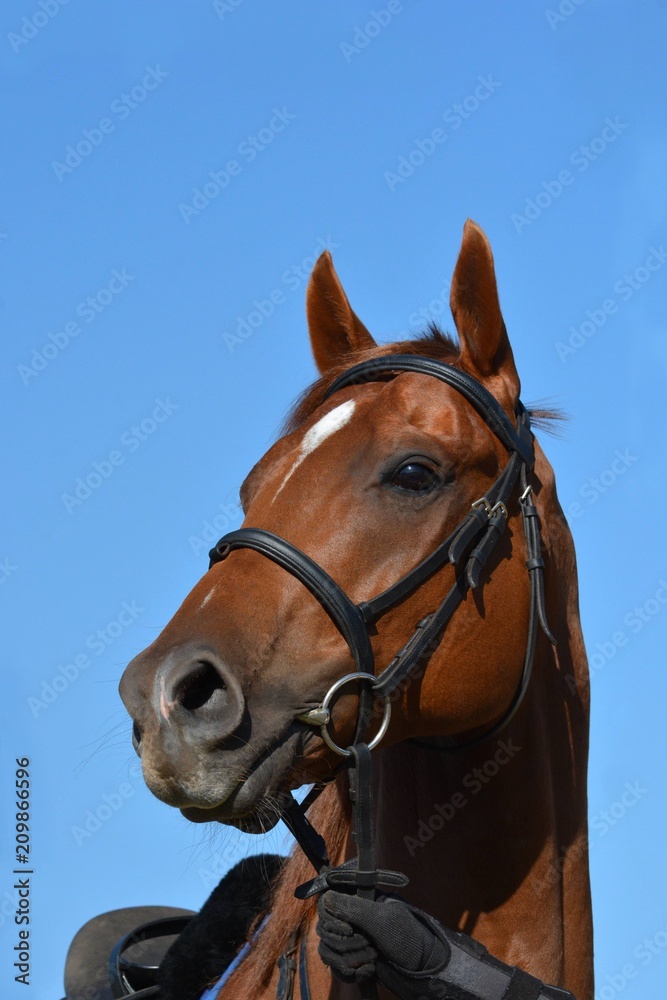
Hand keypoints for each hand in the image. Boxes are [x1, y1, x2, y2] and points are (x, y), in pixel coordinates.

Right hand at [316, 891, 449, 993]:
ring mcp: (349, 939)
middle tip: (370, 945)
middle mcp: (350, 917)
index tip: (347, 930)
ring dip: (351, 959)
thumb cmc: (407, 937)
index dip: (332, 919)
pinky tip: (370, 970)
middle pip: (325, 929)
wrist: (421, 968)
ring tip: (373, 958)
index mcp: (357, 899)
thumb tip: (327, 898)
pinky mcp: (351, 959)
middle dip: (348, 944)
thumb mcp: (382, 920)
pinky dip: (352, 972)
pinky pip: (336, 967)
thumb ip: (354, 908)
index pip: (326, 903)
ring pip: (328, 950)